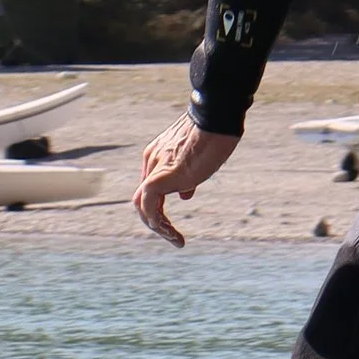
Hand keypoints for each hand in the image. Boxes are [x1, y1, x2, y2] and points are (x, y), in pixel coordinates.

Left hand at [134, 117, 237, 244]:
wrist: (215, 119)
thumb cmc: (214, 134)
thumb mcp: (199, 159)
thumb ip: (188, 178)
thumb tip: (184, 196)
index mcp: (158, 156)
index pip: (151, 188)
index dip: (159, 207)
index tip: (174, 222)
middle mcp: (151, 162)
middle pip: (142, 199)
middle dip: (155, 220)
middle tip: (173, 236)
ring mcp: (155, 169)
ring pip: (143, 205)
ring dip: (157, 227)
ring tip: (176, 240)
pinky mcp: (162, 177)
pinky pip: (150, 206)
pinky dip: (158, 223)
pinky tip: (172, 233)